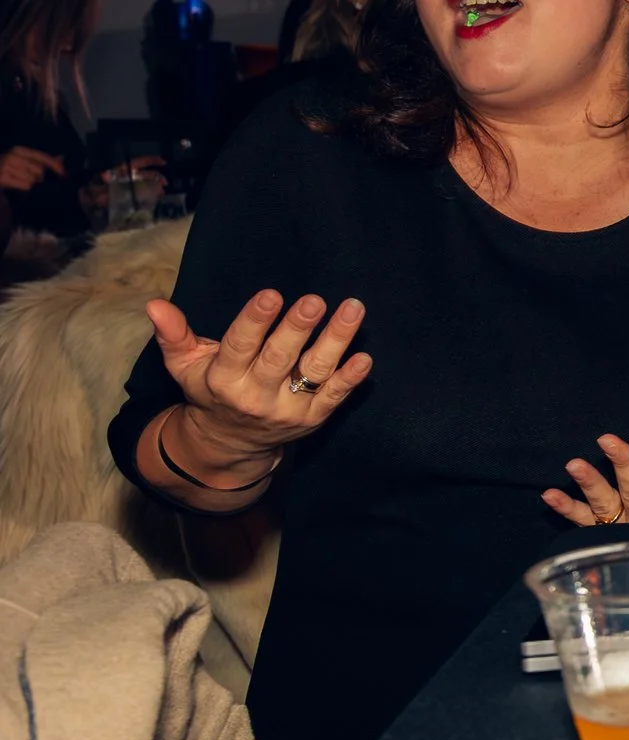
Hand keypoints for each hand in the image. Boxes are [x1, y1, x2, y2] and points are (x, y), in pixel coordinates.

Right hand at [0, 147, 62, 191]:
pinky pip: (25, 186)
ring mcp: (6, 167)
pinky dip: (24, 187)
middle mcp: (13, 156)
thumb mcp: (24, 160)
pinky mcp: (3, 178)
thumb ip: (42, 160)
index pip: (42, 156)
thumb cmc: (9, 167)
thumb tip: (62, 157)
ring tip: (21, 180)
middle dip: (38, 177)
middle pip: (39, 170)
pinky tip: (16, 184)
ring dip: (30, 182)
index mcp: (20, 150)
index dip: (54, 164)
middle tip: (31, 177)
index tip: (64, 173)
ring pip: (32, 179)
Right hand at [146, 290, 371, 477]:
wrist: (229, 444)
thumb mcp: (184, 366)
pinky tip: (364, 356)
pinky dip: (350, 379)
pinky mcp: (312, 418)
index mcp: (223, 379)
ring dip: (336, 341)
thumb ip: (173, 335)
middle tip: (314, 300)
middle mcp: (256, 396)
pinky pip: (334, 397)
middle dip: (297, 329)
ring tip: (352, 309)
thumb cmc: (210, 391)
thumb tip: (154, 304)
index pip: (240, 347)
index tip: (271, 294)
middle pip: (279, 359)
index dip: (254, 321)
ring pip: (314, 373)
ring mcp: (287, 409)